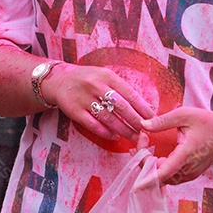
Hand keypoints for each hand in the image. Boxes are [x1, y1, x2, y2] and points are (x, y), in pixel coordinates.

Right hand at [41, 63, 155, 142]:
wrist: (60, 80)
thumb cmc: (89, 79)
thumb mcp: (105, 76)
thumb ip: (122, 89)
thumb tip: (146, 106)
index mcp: (107, 76)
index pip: (129, 93)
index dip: (142, 107)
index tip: (153, 118)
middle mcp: (96, 86)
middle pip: (121, 107)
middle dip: (135, 121)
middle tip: (146, 131)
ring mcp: (84, 99)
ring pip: (109, 118)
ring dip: (123, 130)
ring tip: (134, 137)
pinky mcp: (75, 111)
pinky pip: (94, 125)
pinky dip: (106, 133)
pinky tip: (115, 137)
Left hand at [137, 106, 212, 186]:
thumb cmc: (207, 122)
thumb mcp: (184, 115)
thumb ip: (163, 121)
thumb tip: (143, 125)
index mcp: (186, 154)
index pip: (164, 173)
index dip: (148, 180)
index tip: (135, 184)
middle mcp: (188, 168)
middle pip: (160, 176)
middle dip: (144, 162)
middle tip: (141, 141)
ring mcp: (190, 173)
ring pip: (164, 178)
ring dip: (151, 167)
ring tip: (145, 146)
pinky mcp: (190, 174)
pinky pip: (170, 177)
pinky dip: (159, 169)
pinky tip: (155, 155)